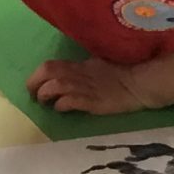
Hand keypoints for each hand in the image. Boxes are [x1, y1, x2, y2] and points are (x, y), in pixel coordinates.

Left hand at [29, 58, 147, 115]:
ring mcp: (86, 87)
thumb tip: (63, 73)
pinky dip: (61, 104)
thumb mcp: (96, 66)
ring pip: (56, 85)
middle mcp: (79, 74)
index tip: (33, 86)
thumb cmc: (119, 74)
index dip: (36, 75)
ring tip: (45, 102)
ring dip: (45, 94)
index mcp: (79, 65)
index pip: (51, 65)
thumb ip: (80, 68)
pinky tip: (61, 108)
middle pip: (48, 72)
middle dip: (34, 83)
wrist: (140, 83)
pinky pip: (71, 100)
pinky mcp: (93, 101)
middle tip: (33, 95)